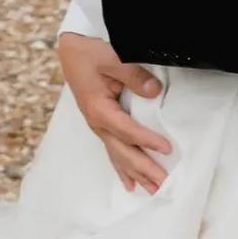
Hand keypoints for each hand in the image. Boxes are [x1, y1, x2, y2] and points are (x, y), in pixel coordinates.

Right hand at [57, 34, 170, 192]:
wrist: (71, 48)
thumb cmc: (90, 53)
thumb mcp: (113, 58)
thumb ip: (134, 75)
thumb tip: (154, 91)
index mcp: (98, 109)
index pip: (127, 130)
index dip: (146, 140)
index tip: (167, 149)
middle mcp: (96, 122)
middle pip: (122, 150)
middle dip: (142, 168)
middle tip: (162, 183)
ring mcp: (97, 124)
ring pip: (117, 154)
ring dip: (134, 172)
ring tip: (151, 190)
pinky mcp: (100, 122)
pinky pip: (112, 149)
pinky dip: (122, 166)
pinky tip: (129, 181)